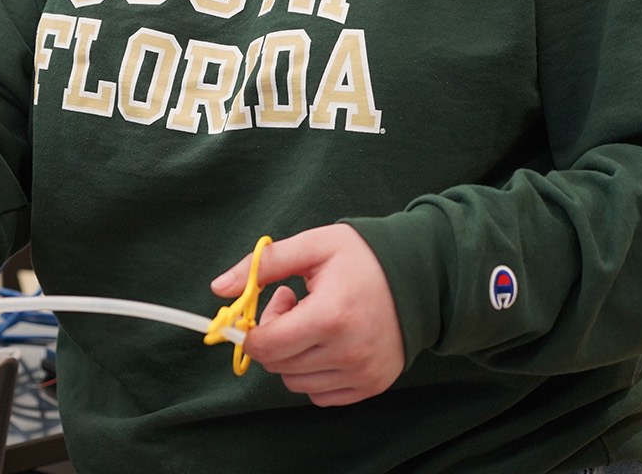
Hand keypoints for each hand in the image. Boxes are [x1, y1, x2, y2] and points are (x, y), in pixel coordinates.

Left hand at [210, 223, 404, 406]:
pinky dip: (313, 373)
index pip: (266, 345)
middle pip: (277, 364)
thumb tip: (219, 288)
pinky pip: (320, 395)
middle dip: (275, 335)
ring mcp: (362, 374)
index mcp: (330, 316)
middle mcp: (347, 353)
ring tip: (314, 320)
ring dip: (293, 354)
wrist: (422, 276)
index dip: (253, 329)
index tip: (263, 307)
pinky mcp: (371, 385)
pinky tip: (328, 341)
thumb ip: (262, 265)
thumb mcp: (312, 246)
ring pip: (295, 382)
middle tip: (294, 303)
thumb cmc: (365, 257)